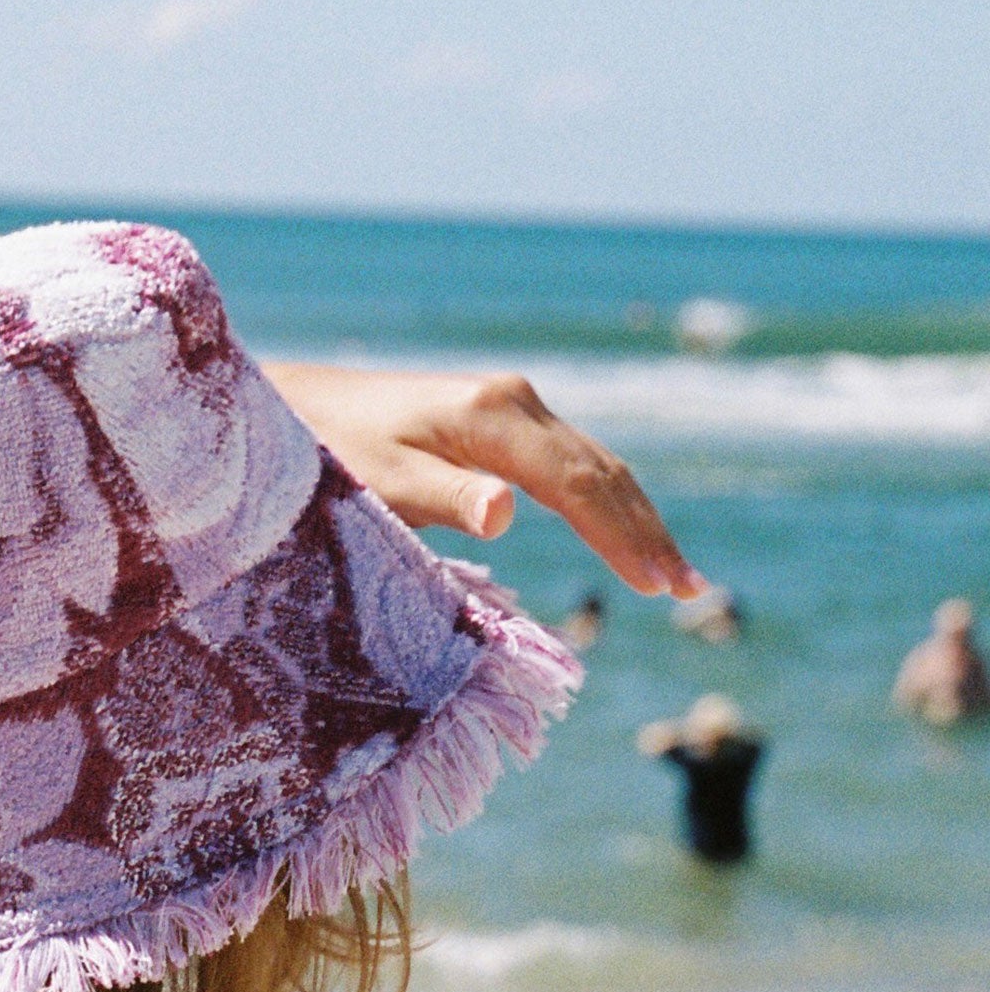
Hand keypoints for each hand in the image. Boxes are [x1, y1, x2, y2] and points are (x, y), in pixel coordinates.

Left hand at [262, 362, 701, 600]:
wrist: (303, 407)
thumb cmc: (331, 453)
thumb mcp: (380, 482)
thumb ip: (443, 498)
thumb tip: (506, 513)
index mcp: (493, 416)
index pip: (578, 483)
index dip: (620, 536)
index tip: (656, 584)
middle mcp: (516, 402)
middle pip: (603, 471)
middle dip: (648, 531)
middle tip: (689, 589)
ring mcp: (515, 408)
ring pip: (597, 466)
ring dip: (638, 520)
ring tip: (675, 577)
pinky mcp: (506, 423)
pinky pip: (574, 467)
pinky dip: (609, 505)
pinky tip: (628, 537)